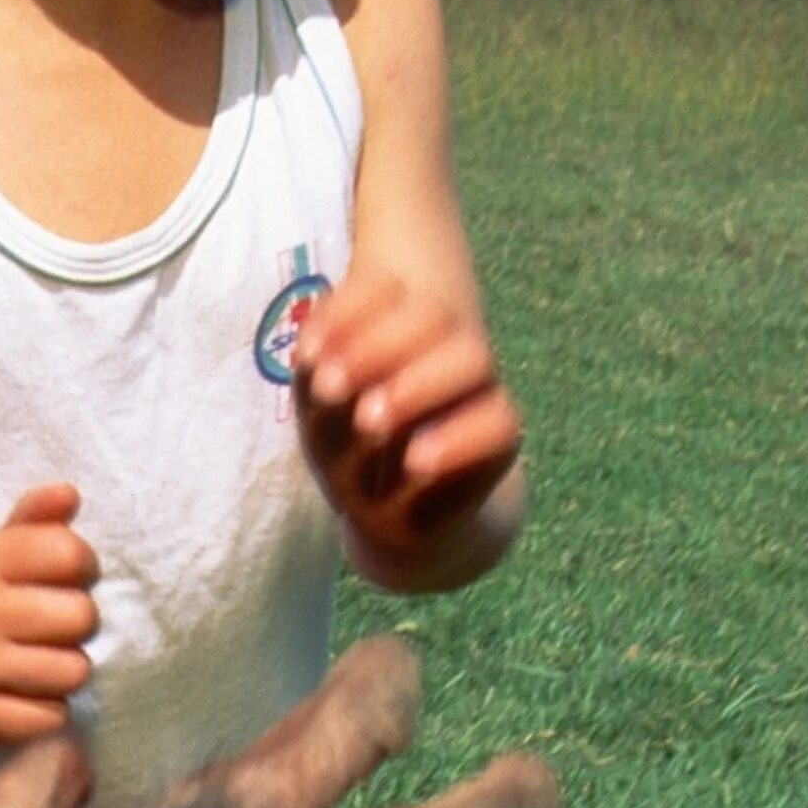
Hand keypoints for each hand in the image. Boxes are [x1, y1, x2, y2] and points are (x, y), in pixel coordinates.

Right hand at [0, 483, 99, 744]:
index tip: (69, 576)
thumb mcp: (1, 548)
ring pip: (74, 670)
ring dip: (68, 667)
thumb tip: (69, 493)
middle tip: (57, 625)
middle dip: (79, 621)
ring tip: (43, 659)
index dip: (83, 566)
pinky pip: (52, 716)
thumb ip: (38, 520)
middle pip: (81, 616)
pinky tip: (26, 692)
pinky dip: (48, 708)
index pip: (68, 553)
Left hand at [292, 267, 522, 546]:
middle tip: (330, 391)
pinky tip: (414, 462)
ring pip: (472, 360)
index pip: (384, 291)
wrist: (393, 516)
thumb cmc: (351, 452)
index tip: (307, 357)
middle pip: (431, 317)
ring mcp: (476, 389)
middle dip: (375, 349)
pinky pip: (497, 424)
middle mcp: (442, 347)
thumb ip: (318, 379)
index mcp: (394, 327)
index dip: (346, 314)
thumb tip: (316, 358)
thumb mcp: (319, 415)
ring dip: (415, 386)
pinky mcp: (500, 436)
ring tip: (368, 424)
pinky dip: (455, 440)